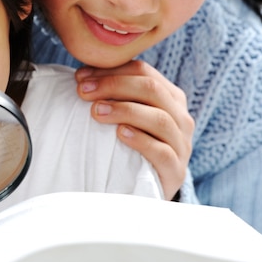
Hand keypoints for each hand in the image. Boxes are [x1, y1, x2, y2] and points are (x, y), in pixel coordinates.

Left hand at [75, 60, 193, 199]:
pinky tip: (119, 134)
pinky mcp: (175, 171)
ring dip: (124, 110)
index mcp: (170, 98)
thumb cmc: (131, 146)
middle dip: (113, 85)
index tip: (81, 77)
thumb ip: (113, 95)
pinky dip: (140, 140)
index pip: (144, 72)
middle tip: (83, 92)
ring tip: (96, 112)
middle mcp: (180, 118)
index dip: (111, 71)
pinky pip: (162, 152)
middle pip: (152, 90)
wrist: (147, 190)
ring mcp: (181, 145)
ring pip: (160, 119)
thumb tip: (80, 76)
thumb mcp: (127, 116)